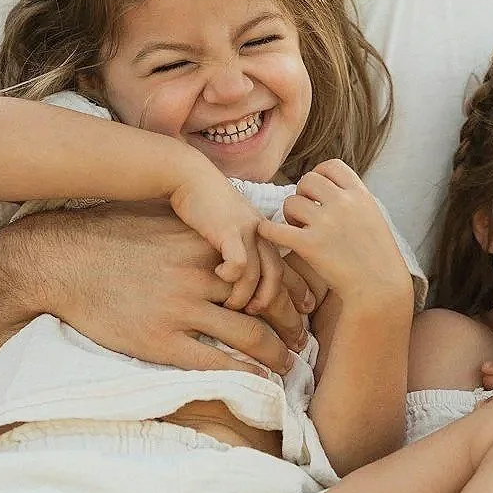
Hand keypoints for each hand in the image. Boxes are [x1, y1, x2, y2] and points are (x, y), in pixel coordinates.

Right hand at [11, 202, 304, 373]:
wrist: (59, 261)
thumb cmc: (107, 238)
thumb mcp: (159, 222)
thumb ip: (197, 232)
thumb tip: (228, 239)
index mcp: (202, 246)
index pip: (267, 268)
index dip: (292, 289)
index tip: (303, 305)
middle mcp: (198, 276)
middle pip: (266, 303)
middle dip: (292, 326)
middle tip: (303, 342)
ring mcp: (181, 310)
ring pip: (250, 336)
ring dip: (277, 355)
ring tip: (288, 366)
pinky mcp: (161, 341)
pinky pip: (216, 363)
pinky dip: (246, 376)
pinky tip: (260, 385)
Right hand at [167, 165, 282, 319]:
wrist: (191, 176)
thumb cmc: (207, 206)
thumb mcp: (232, 228)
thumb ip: (242, 250)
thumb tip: (242, 279)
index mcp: (266, 235)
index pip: (286, 268)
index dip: (295, 291)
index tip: (300, 312)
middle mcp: (262, 233)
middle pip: (277, 274)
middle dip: (272, 301)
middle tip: (260, 315)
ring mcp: (247, 230)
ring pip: (256, 274)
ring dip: (244, 295)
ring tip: (232, 305)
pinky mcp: (228, 229)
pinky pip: (239, 262)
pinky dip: (230, 275)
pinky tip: (218, 275)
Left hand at [258, 162, 414, 315]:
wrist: (380, 288)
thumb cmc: (377, 258)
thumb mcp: (373, 218)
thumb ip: (353, 201)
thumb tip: (328, 186)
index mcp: (360, 195)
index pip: (331, 166)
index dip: (320, 175)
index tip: (317, 192)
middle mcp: (343, 204)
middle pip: (307, 181)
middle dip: (303, 195)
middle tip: (305, 214)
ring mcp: (326, 224)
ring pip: (291, 203)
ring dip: (289, 215)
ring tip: (298, 230)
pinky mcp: (310, 246)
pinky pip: (275, 229)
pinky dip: (267, 231)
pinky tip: (268, 235)